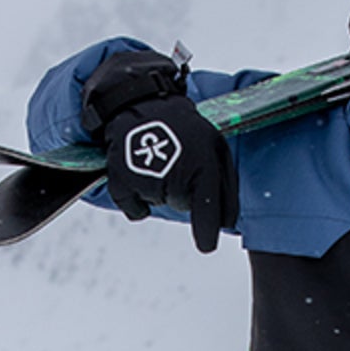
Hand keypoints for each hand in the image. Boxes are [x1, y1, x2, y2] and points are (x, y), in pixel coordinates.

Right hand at [80, 49, 238, 253]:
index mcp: (203, 162)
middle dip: (183, 193)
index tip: (207, 246)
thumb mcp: (214, 148)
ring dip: (160, 190)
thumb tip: (228, 223)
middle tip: (177, 163)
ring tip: (158, 160)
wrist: (140, 104)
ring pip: (159, 203)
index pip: (207, 204)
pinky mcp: (122, 179)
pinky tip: (140, 174)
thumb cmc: (183, 132)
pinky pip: (137, 209)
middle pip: (182, 205)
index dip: (207, 229)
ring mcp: (146, 174)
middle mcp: (174, 168)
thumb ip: (224, 186)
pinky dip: (138, 199)